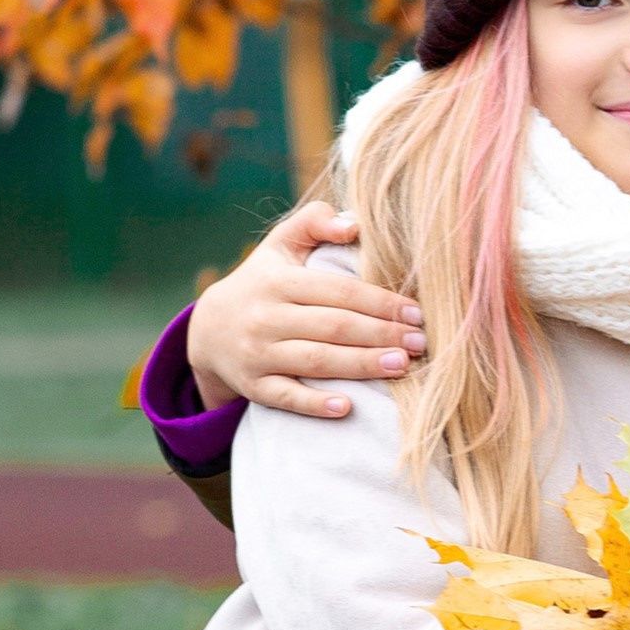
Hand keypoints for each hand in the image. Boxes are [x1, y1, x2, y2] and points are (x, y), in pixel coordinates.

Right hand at [186, 201, 425, 418]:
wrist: (209, 330)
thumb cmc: (262, 281)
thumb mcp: (280, 244)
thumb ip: (314, 222)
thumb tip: (354, 223)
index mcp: (279, 281)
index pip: (339, 292)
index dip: (380, 302)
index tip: (417, 312)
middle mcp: (266, 317)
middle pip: (333, 327)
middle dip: (380, 334)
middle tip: (420, 342)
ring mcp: (258, 354)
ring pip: (315, 361)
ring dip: (360, 365)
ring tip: (401, 366)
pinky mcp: (253, 387)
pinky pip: (285, 397)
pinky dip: (314, 404)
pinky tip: (347, 407)